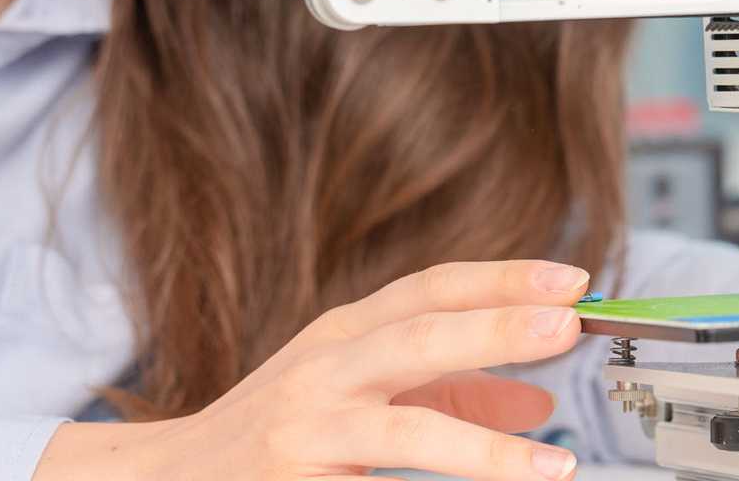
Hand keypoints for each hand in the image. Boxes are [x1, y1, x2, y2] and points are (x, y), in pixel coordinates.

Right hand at [33, 260, 590, 480]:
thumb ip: (448, 392)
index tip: (572, 281)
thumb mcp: (357, 392)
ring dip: (484, 451)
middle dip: (494, 330)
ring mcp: (304, 435)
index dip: (502, 279)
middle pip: (416, 338)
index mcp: (342, 335)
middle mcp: (321, 373)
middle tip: (567, 328)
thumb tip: (537, 401)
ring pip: (402, 433)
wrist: (166, 479)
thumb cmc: (281, 431)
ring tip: (553, 465)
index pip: (429, 288)